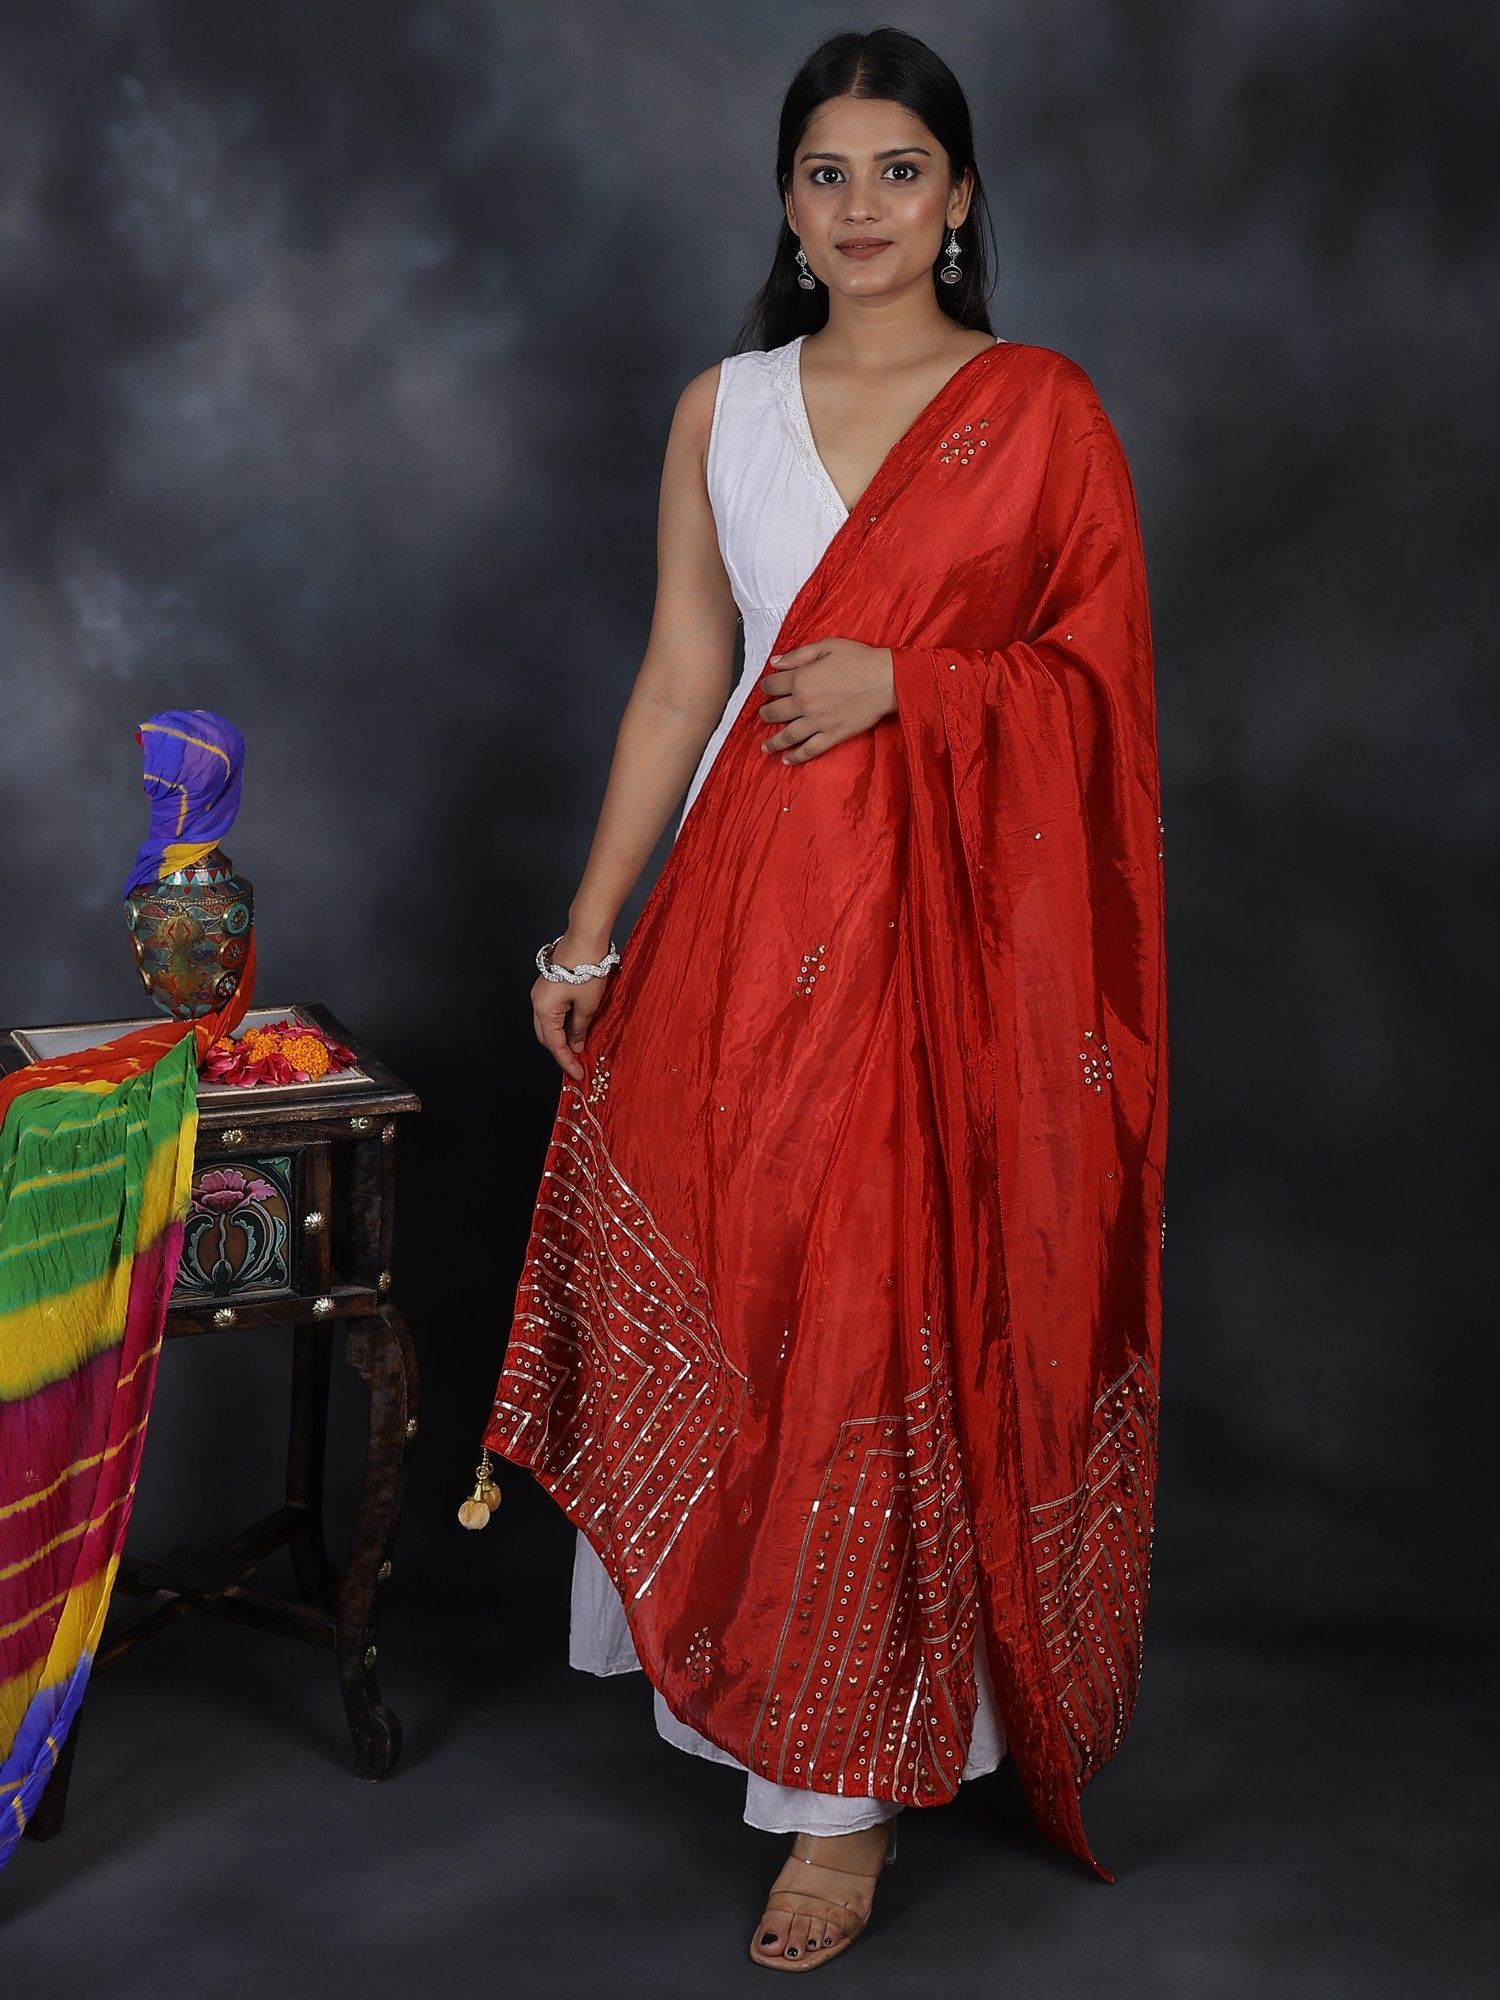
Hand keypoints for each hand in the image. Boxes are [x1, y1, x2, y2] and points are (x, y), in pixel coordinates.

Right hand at [531, 929, 610, 1080]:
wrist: (585, 937)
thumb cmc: (587, 968)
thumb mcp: (587, 1005)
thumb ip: (579, 1028)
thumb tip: (576, 1044)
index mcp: (543, 1009)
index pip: (554, 1044)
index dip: (566, 1061)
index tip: (578, 1073)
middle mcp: (537, 1002)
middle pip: (546, 1036)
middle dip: (561, 1051)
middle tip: (578, 1064)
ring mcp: (541, 993)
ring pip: (549, 1024)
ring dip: (562, 1037)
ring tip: (580, 1047)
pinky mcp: (549, 986)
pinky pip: (553, 1012)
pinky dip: (563, 1023)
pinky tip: (576, 1027)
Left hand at [756, 637, 895, 763]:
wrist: (886, 680)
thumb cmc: (859, 659)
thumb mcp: (827, 645)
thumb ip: (799, 654)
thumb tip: (775, 662)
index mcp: (800, 678)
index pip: (771, 686)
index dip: (766, 686)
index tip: (767, 688)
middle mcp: (804, 703)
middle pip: (774, 713)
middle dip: (766, 713)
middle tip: (764, 715)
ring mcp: (817, 722)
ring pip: (787, 736)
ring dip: (773, 742)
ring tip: (765, 747)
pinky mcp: (832, 735)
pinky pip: (809, 750)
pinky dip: (796, 757)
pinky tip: (787, 760)